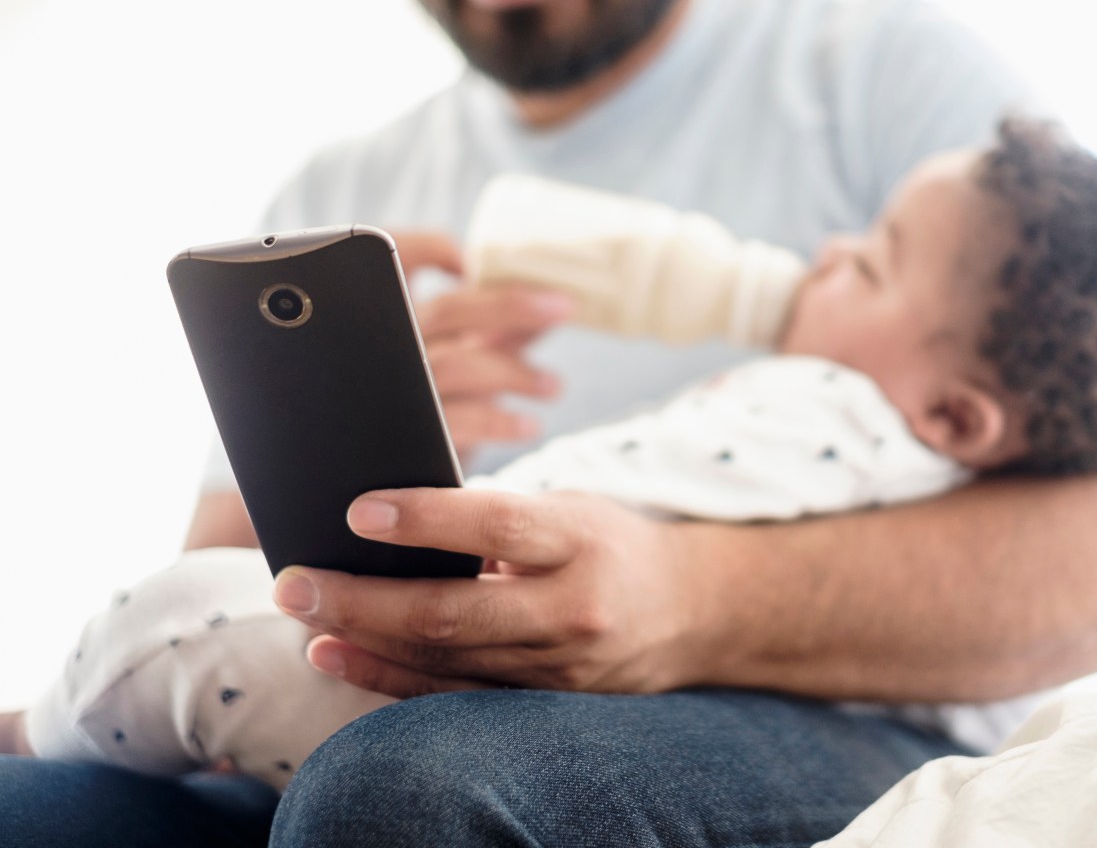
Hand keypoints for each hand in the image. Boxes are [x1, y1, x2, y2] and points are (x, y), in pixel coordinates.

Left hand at [272, 488, 711, 697]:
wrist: (689, 611)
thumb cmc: (608, 543)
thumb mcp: (569, 510)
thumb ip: (498, 519)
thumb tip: (390, 521)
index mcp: (581, 540)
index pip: (499, 527)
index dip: (427, 519)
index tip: (358, 509)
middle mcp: (573, 607)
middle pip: (454, 610)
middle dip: (363, 599)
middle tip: (294, 581)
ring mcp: (559, 665)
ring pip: (446, 658)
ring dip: (364, 640)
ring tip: (304, 617)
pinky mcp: (545, 701)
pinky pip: (456, 694)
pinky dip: (391, 678)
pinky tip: (340, 657)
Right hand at [389, 232, 573, 454]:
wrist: (409, 472)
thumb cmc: (446, 399)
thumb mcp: (471, 355)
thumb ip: (503, 327)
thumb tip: (554, 303)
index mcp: (406, 313)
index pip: (404, 260)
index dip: (434, 247)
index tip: (480, 260)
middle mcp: (399, 345)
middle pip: (449, 309)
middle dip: (510, 304)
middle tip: (564, 307)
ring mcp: (404, 387)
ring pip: (456, 365)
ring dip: (514, 372)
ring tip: (554, 385)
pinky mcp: (416, 431)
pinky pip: (459, 421)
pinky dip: (500, 421)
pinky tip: (530, 424)